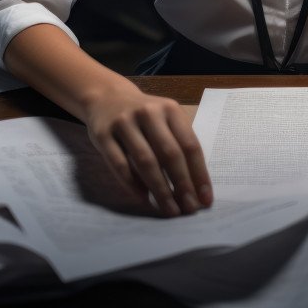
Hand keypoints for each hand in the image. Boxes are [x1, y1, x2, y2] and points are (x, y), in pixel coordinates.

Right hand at [84, 86, 213, 216]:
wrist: (106, 98)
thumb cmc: (144, 117)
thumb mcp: (165, 119)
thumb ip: (179, 144)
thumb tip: (195, 187)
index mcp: (170, 109)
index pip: (190, 145)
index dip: (199, 174)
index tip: (204, 199)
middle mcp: (148, 113)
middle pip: (170, 154)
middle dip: (181, 185)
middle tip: (188, 209)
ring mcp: (124, 122)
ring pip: (146, 161)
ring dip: (160, 190)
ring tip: (169, 210)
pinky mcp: (103, 134)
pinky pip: (120, 165)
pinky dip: (134, 185)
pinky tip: (145, 199)